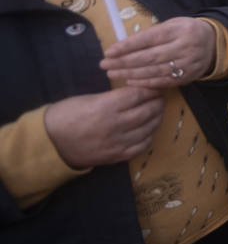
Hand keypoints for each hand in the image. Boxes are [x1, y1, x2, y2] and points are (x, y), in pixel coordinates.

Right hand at [43, 87, 164, 167]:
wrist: (50, 141)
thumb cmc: (67, 114)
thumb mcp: (89, 98)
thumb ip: (114, 97)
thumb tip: (138, 93)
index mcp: (106, 106)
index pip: (138, 95)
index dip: (151, 90)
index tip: (156, 87)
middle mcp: (115, 125)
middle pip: (147, 111)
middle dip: (157, 103)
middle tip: (160, 98)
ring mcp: (117, 142)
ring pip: (148, 129)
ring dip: (156, 119)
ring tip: (157, 112)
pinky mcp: (116, 156)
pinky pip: (141, 146)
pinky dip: (148, 137)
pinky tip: (148, 131)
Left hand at [101, 17, 217, 86]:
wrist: (214, 43)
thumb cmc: (186, 31)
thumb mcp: (173, 24)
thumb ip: (152, 34)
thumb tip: (125, 45)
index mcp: (179, 30)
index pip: (148, 39)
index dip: (128, 46)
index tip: (109, 51)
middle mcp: (184, 47)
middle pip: (149, 57)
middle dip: (124, 62)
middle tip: (105, 64)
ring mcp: (187, 63)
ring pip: (155, 71)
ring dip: (131, 74)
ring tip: (113, 73)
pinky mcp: (188, 76)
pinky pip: (164, 81)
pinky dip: (145, 82)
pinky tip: (130, 81)